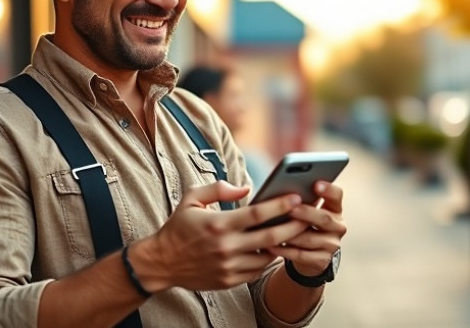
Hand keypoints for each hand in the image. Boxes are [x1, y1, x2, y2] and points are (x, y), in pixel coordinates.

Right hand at [135, 181, 308, 291]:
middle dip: (293, 226)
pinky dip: (267, 260)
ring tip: (294, 233)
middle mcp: (226, 247)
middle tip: (307, 216)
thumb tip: (246, 188)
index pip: (258, 214)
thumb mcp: (192, 199)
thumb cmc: (178, 227)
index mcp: (219, 224)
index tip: (295, 198)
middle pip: (271, 237)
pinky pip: (257, 271)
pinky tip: (272, 249)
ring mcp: (229, 266)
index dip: (280, 206)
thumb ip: (219, 189)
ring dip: (283, 245)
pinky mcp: (229, 281)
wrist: (162, 263)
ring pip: (268, 257)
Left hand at [266, 181, 344, 276]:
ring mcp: (332, 245)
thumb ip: (300, 200)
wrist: (307, 255)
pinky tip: (271, 246)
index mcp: (335, 208)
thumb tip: (282, 190)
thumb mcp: (305, 211)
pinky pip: (301, 255)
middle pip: (325, 218)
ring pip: (311, 239)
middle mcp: (338, 226)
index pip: (337, 195)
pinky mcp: (322, 261)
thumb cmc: (303, 224)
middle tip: (291, 210)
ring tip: (275, 229)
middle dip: (307, 213)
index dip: (328, 189)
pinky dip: (285, 250)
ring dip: (292, 234)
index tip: (315, 184)